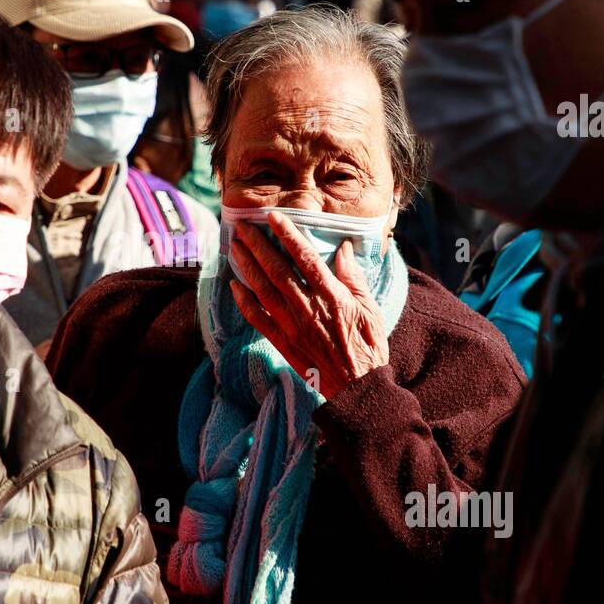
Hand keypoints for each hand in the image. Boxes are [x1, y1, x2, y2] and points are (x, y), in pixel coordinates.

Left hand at [228, 213, 389, 399]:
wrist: (357, 387)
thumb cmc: (368, 346)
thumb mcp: (370, 308)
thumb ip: (354, 277)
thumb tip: (343, 248)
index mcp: (332, 296)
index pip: (305, 258)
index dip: (288, 235)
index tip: (273, 217)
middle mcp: (308, 308)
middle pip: (277, 270)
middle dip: (257, 245)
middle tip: (242, 226)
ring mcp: (292, 325)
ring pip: (263, 290)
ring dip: (246, 267)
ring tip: (234, 247)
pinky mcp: (283, 342)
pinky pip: (258, 319)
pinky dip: (244, 302)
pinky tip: (234, 286)